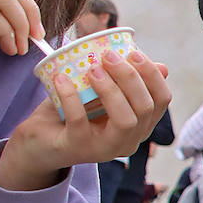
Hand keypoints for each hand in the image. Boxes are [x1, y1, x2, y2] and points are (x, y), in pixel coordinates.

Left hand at [0, 48, 171, 191]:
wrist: (40, 142)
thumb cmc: (76, 113)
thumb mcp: (104, 95)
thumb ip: (128, 82)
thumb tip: (162, 67)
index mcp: (140, 126)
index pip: (161, 100)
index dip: (152, 75)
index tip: (134, 53)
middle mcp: (128, 141)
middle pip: (145, 108)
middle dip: (130, 77)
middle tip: (109, 56)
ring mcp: (104, 149)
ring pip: (125, 120)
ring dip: (111, 89)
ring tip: (92, 69)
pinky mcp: (77, 148)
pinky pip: (80, 121)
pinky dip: (71, 96)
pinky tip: (62, 78)